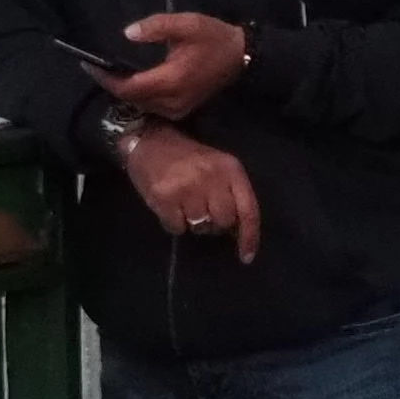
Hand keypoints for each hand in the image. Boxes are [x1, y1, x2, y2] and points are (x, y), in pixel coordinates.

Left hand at [106, 9, 251, 117]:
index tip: (90, 64)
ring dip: (124, 91)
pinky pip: (151, 106)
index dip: (106, 78)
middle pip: (131, 98)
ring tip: (109, 72)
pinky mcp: (181, 111)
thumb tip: (127, 34)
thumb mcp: (186, 24)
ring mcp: (177, 109)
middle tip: (96, 65)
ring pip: (140, 104)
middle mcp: (172, 101)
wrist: (240, 56)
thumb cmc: (213, 37)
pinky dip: (138, 96)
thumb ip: (156, 27)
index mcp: (171, 81)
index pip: (129, 87)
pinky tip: (130, 81)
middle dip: (111, 84)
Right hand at [115, 126, 262, 258]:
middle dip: (215, 222)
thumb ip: (231, 195)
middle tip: (202, 209)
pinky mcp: (164, 197)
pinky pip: (177, 228)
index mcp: (230, 168)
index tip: (246, 257)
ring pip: (200, 227)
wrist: (150, 141)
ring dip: (193, 222)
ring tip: (184, 204)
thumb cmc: (188, 159)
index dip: (249, 237)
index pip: (248, 210)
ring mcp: (187, 187)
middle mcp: (211, 177)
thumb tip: (238, 233)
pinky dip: (174, 223)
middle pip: (223, 221)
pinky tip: (170, 206)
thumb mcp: (218, 168)